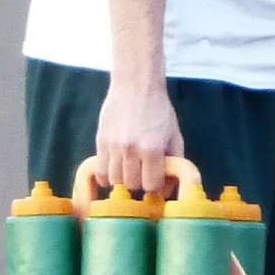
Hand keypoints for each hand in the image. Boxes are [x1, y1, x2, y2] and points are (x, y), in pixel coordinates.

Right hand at [95, 77, 181, 195]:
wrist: (136, 86)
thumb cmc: (159, 110)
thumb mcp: (174, 135)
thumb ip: (174, 162)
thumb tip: (168, 189)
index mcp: (152, 148)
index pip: (151, 185)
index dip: (155, 186)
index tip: (156, 179)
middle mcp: (131, 149)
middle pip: (132, 185)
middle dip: (140, 183)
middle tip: (143, 173)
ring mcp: (113, 146)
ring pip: (115, 180)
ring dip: (124, 179)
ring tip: (130, 170)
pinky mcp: (100, 141)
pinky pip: (99, 171)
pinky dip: (106, 176)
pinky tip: (114, 170)